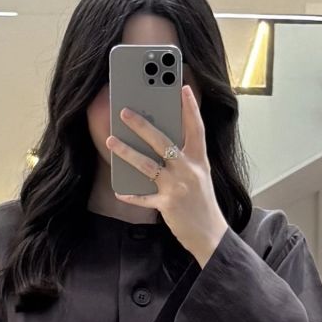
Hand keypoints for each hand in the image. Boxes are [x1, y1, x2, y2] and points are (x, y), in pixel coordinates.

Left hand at [106, 85, 228, 267]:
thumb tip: (161, 143)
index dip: (190, 107)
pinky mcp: (167, 205)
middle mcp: (189, 170)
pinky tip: (119, 191)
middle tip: (125, 112)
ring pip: (147, 165)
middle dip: (142, 125)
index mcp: (200, 160)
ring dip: (126, 152)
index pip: (196, 128)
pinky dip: (131, 195)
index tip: (182, 87)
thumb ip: (185, 159)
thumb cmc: (202, 203)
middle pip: (163, 141)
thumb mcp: (200, 176)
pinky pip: (144, 198)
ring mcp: (177, 187)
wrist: (211, 235)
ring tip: (110, 140)